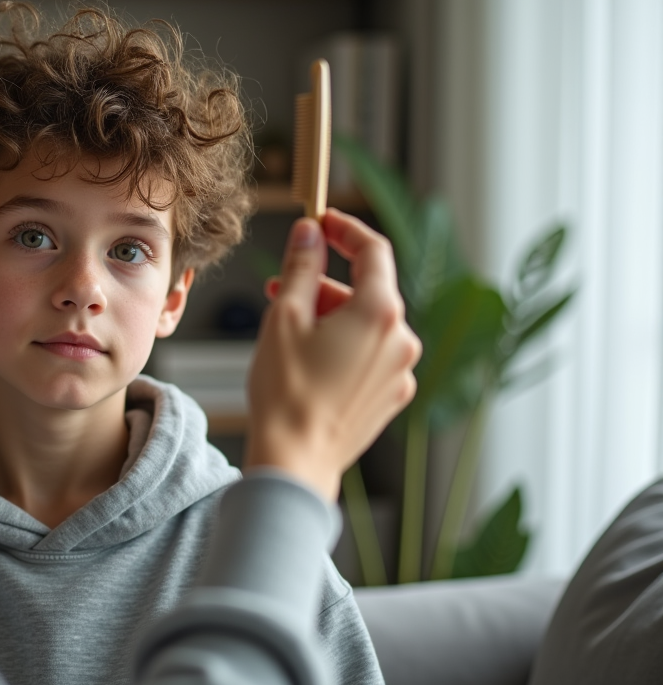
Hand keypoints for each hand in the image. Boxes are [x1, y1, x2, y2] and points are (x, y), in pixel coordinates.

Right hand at [245, 209, 420, 501]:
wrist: (296, 462)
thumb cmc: (286, 392)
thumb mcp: (285, 317)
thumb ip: (302, 267)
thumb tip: (310, 234)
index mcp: (379, 312)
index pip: (373, 250)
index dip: (345, 229)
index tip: (322, 222)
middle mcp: (401, 339)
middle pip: (366, 291)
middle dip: (324, 284)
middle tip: (282, 288)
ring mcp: (400, 371)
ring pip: (366, 325)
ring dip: (331, 317)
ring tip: (288, 331)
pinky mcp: (392, 396)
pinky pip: (369, 356)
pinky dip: (343, 347)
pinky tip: (309, 362)